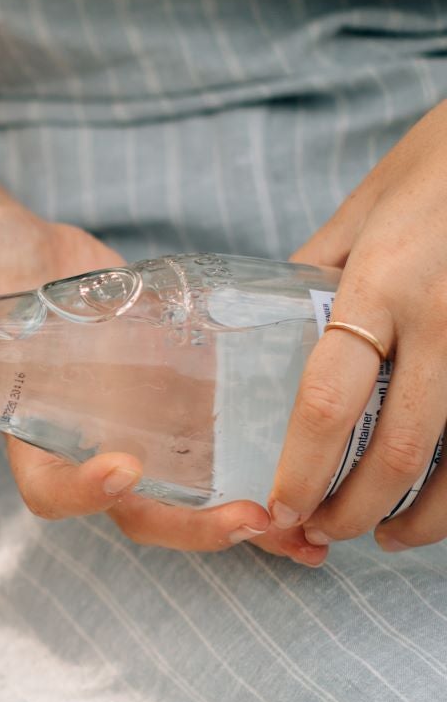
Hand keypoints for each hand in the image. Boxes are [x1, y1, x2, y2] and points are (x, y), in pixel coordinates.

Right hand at [0, 205, 310, 560]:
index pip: (50, 487)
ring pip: (196, 506)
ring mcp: (144, 437)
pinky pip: (233, 466)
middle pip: (139, 517)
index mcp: (31, 432)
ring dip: (250, 527)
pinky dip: (277, 488)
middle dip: (193, 527)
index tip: (120, 468)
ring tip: (305, 534)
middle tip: (249, 518)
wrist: (29, 251)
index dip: (82, 490)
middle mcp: (90, 448)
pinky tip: (321, 505)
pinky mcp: (189, 413)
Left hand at [272, 104, 446, 553]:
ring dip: (421, 517)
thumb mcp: (362, 212)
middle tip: (320, 532)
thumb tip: (271, 327)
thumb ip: (318, 273)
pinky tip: (437, 506)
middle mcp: (443, 324)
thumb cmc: (438, 165)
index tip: (280, 505)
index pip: (329, 401)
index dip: (302, 469)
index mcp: (383, 286)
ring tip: (382, 537)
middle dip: (354, 509)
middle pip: (397, 449)